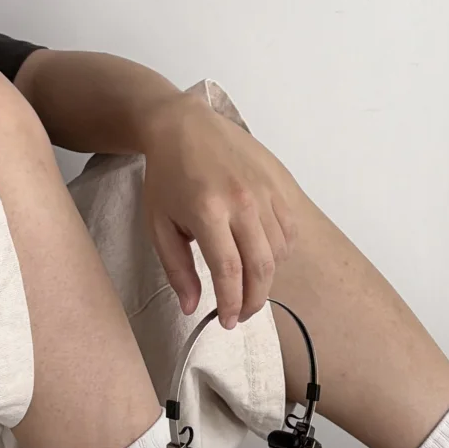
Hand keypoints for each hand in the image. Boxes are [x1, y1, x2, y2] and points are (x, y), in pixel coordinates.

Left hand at [140, 93, 297, 326]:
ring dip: (266, 277)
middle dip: (255, 301)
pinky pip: (289, 229)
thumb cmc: (167, 175)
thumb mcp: (159, 224)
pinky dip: (280, 251)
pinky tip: (262, 255)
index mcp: (208, 211)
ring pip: (279, 251)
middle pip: (262, 267)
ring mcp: (265, 191)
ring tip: (248, 284)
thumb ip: (177, 269)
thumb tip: (192, 307)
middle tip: (243, 314)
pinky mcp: (278, 183)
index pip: (229, 272)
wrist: (184, 126)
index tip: (228, 321)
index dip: (232, 304)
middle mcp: (242, 201)